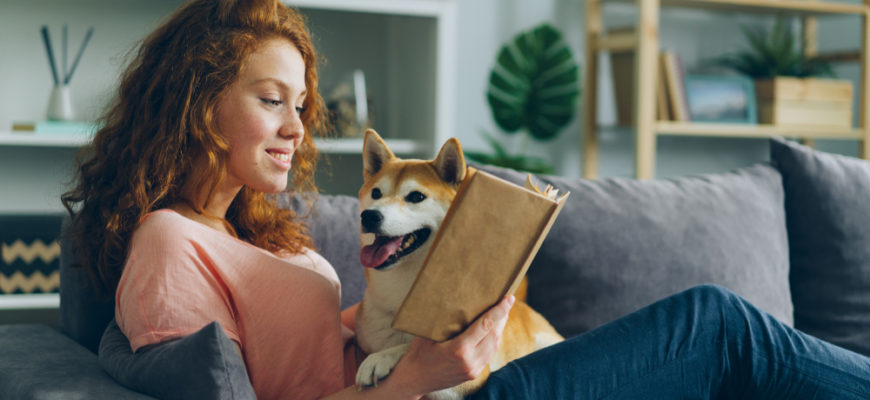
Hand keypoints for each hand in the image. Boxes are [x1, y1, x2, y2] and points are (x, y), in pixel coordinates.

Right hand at [389, 295, 514, 395]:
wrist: (414, 380)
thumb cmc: (418, 354)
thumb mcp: (427, 334)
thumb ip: (444, 321)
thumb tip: (457, 298)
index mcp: (459, 350)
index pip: (486, 326)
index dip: (499, 311)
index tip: (509, 298)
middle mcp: (470, 361)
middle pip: (494, 335)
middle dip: (502, 317)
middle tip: (506, 301)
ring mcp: (473, 370)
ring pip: (494, 345)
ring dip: (500, 328)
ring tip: (501, 312)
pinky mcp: (473, 373)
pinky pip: (489, 354)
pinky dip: (493, 340)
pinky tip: (492, 330)